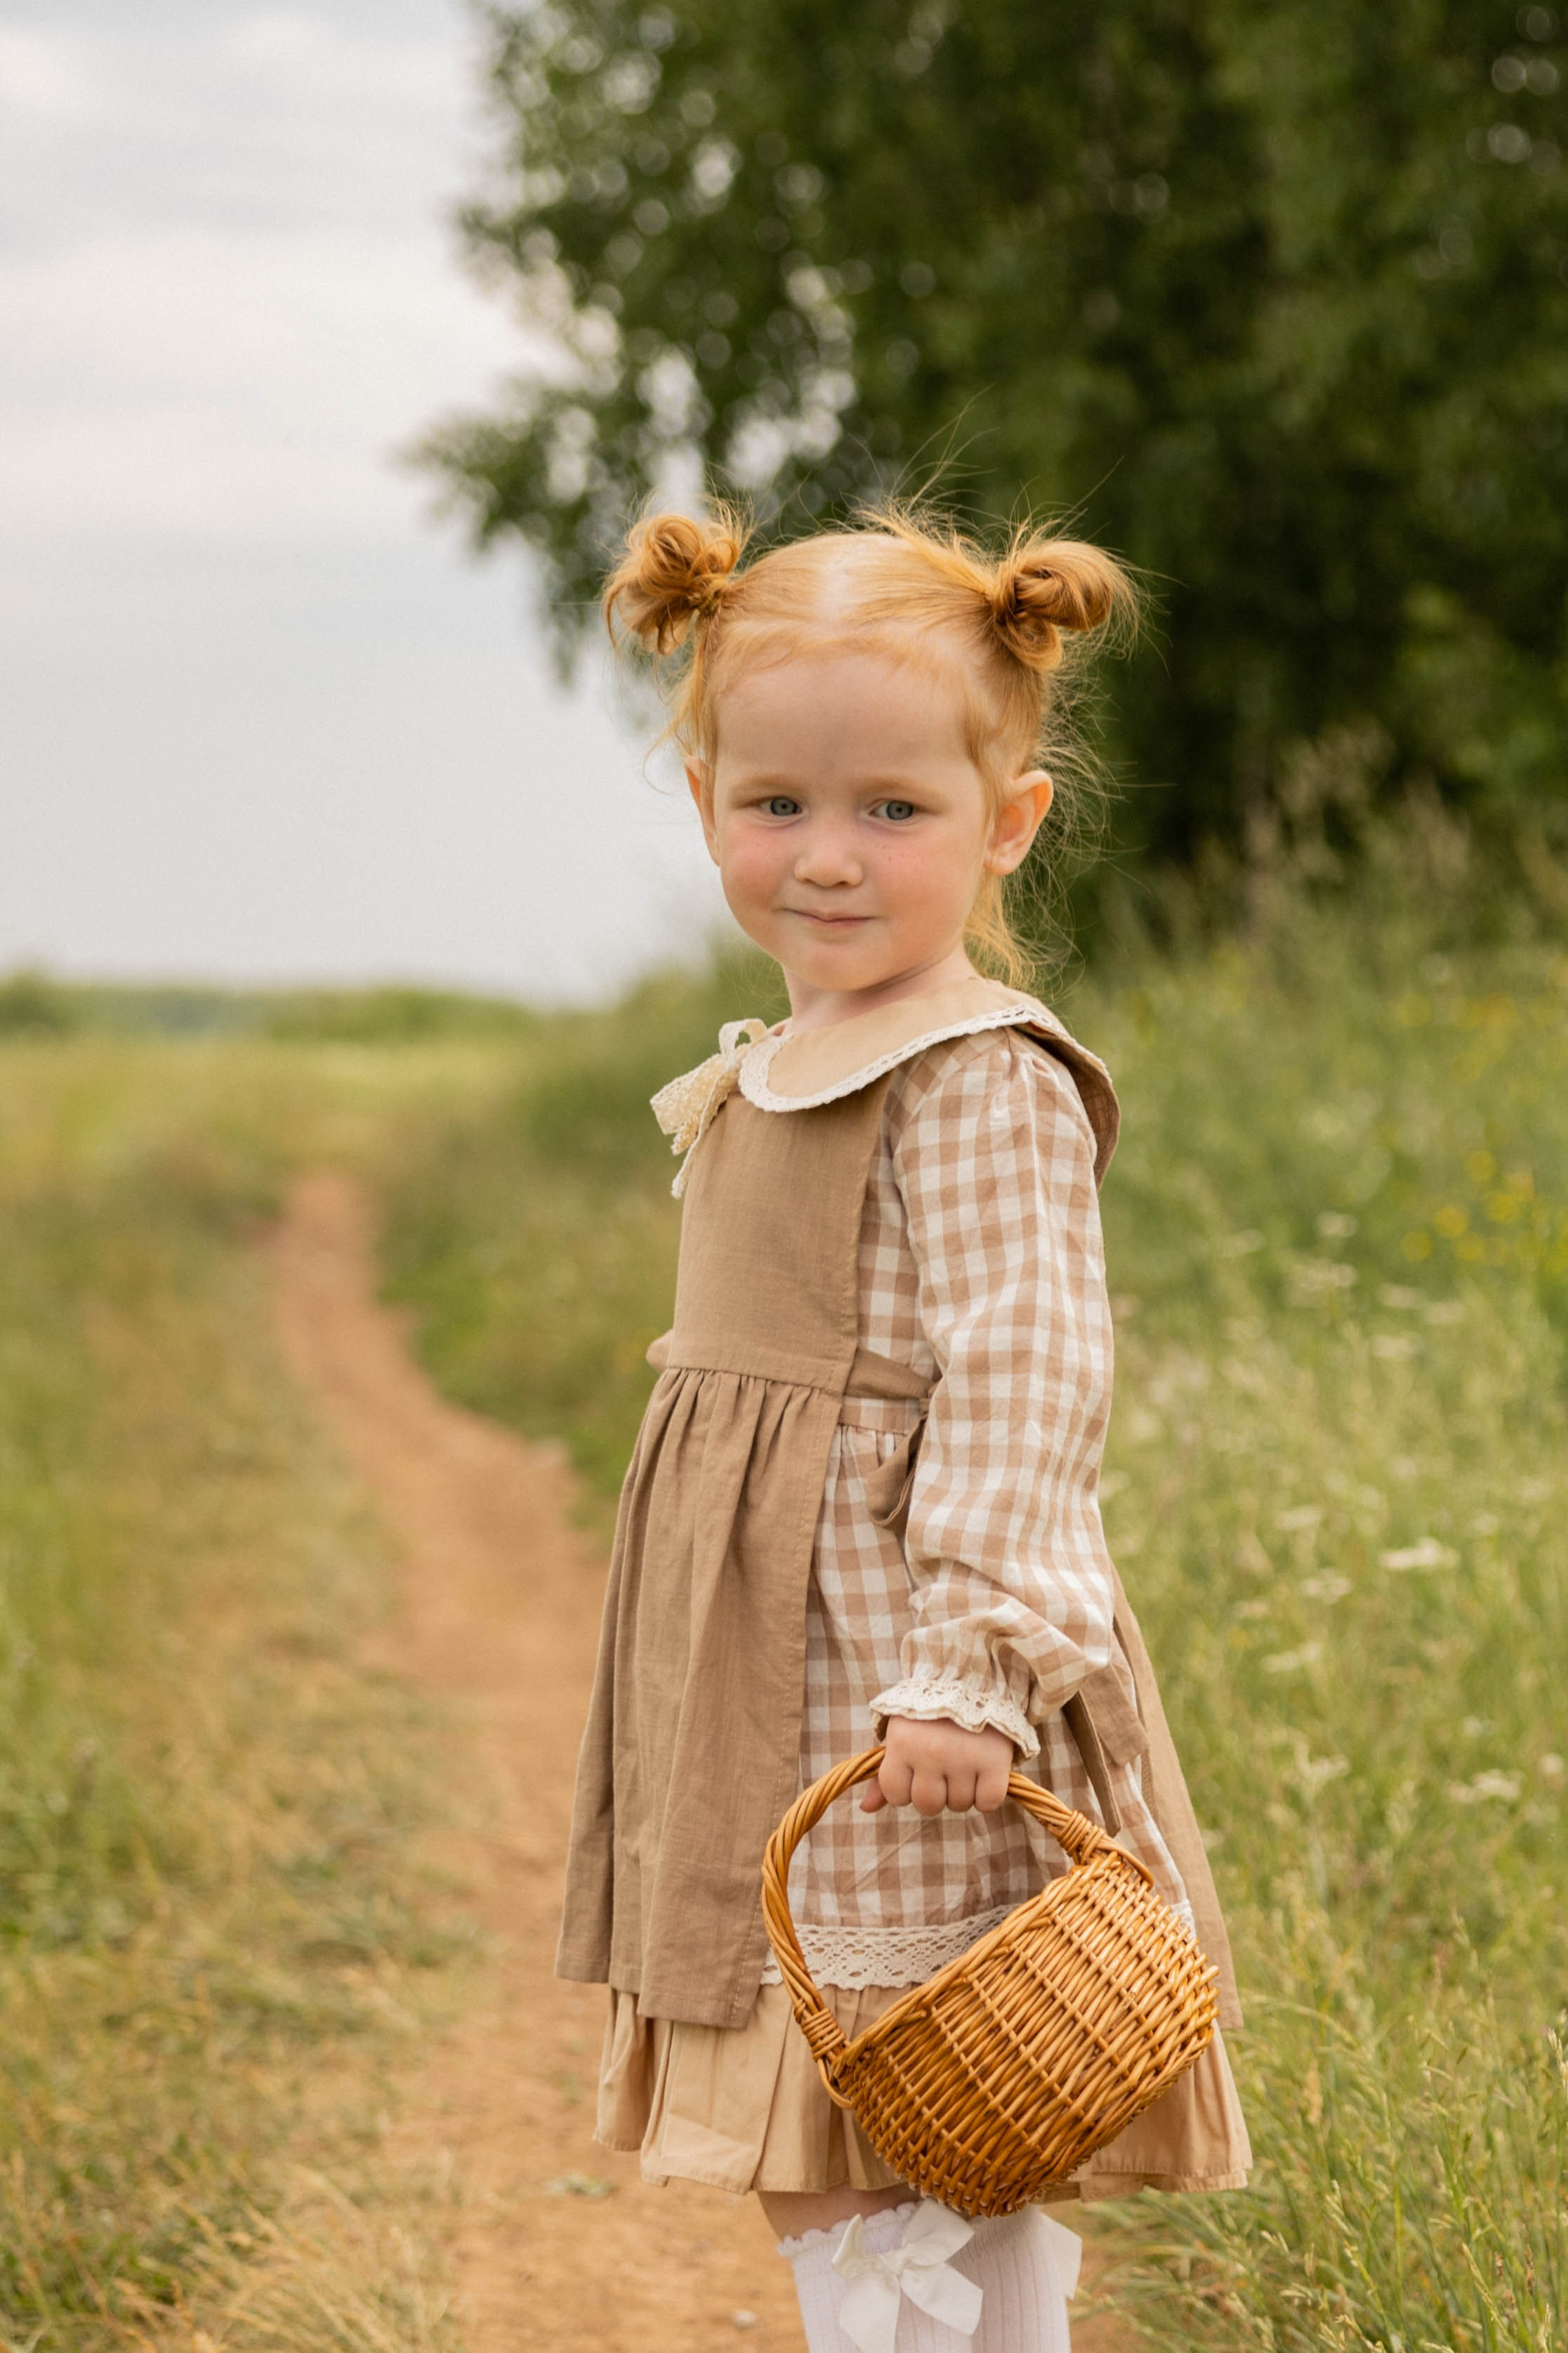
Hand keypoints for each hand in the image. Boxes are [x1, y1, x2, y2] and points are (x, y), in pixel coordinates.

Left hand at [860, 1716, 1014, 1816]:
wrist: (973, 1680)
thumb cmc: (929, 1715)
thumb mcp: (901, 1736)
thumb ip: (883, 1775)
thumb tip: (866, 1808)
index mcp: (902, 1743)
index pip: (896, 1795)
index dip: (906, 1789)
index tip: (916, 1769)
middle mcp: (931, 1752)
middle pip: (928, 1806)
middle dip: (935, 1793)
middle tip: (943, 1767)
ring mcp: (964, 1758)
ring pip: (959, 1805)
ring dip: (962, 1792)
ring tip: (965, 1763)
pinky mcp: (995, 1762)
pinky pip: (988, 1802)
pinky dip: (987, 1795)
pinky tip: (984, 1773)